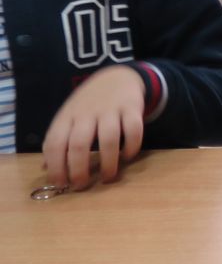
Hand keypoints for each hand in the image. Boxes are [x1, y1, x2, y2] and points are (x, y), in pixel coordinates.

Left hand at [43, 65, 145, 189]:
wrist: (117, 77)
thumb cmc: (88, 104)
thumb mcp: (68, 118)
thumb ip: (58, 140)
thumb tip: (45, 168)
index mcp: (66, 117)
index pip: (54, 144)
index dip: (55, 167)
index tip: (61, 184)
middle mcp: (86, 113)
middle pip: (79, 145)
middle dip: (79, 170)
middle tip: (82, 186)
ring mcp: (110, 110)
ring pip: (109, 140)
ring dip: (108, 164)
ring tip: (108, 177)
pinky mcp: (132, 108)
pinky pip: (134, 131)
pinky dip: (131, 148)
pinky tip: (127, 157)